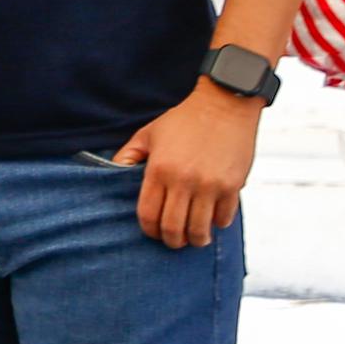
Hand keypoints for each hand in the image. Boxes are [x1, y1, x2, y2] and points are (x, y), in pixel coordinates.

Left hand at [113, 81, 262, 249]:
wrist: (224, 102)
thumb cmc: (185, 117)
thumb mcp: (149, 132)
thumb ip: (128, 154)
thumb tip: (112, 170)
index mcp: (159, 170)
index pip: (149, 215)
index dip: (149, 231)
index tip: (153, 232)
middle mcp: (183, 181)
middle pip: (173, 229)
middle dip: (172, 241)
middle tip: (175, 241)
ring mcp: (209, 185)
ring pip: (199, 229)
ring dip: (196, 238)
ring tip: (196, 237)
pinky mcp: (232, 185)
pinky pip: (224, 218)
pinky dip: (218, 223)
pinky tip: (214, 218)